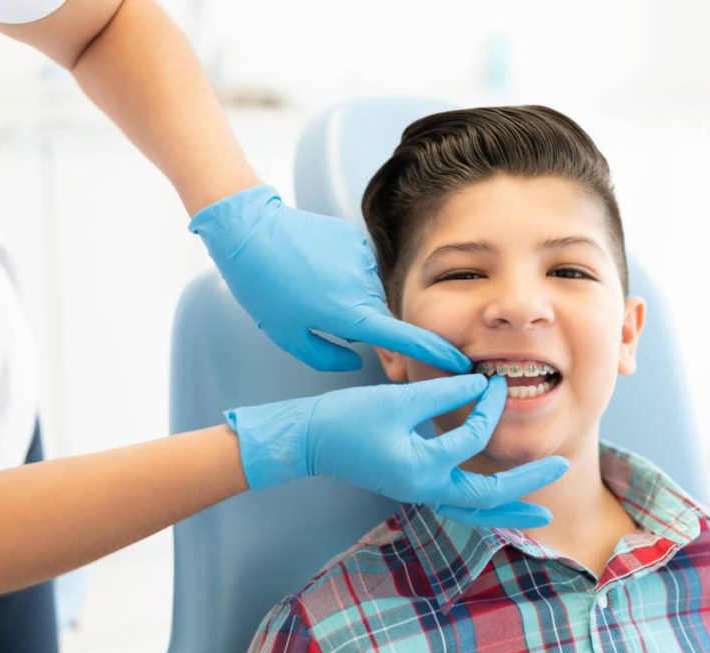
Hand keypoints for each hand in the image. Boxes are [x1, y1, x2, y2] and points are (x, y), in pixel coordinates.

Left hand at [190, 185, 470, 373]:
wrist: (249, 232)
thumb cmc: (264, 289)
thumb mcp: (288, 337)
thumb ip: (328, 356)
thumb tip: (356, 357)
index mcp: (351, 314)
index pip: (405, 338)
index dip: (434, 353)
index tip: (460, 364)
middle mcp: (365, 286)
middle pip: (379, 315)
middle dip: (360, 323)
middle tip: (317, 313)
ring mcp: (362, 259)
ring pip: (365, 291)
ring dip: (346, 296)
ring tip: (307, 287)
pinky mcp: (355, 239)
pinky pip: (356, 267)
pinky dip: (340, 274)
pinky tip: (312, 267)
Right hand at [226, 375, 568, 527]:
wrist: (310, 439)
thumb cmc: (348, 418)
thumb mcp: (400, 399)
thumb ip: (445, 393)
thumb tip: (482, 384)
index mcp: (423, 468)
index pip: (473, 438)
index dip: (489, 406)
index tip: (497, 382)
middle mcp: (425, 488)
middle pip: (488, 495)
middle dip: (527, 484)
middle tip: (562, 467)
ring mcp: (419, 492)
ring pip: (474, 510)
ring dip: (509, 509)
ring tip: (540, 513)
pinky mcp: (414, 487)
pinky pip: (458, 505)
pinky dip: (482, 507)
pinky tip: (497, 503)